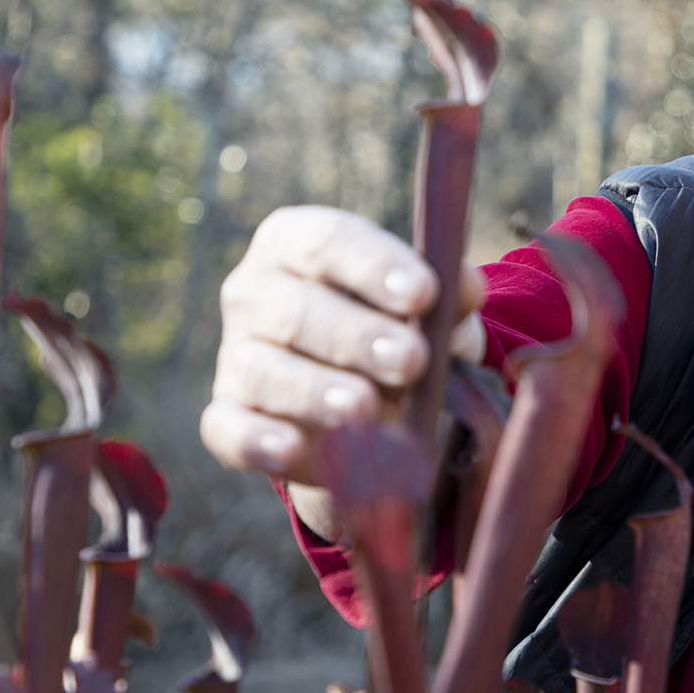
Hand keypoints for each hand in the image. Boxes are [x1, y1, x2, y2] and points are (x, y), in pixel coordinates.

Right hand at [200, 206, 485, 516]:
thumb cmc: (394, 331)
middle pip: (296, 309)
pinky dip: (256, 441)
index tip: (424, 293)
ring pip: (265, 370)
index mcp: (297, 243)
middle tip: (410, 361)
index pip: (329, 242)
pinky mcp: (227, 416)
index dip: (376, 267)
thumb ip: (446, 297)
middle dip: (356, 337)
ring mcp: (237, 355)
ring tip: (363, 408)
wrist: (366, 404)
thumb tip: (466, 287)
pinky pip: (229, 429)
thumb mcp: (427, 310)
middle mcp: (255, 291)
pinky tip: (290, 450)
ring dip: (315, 391)